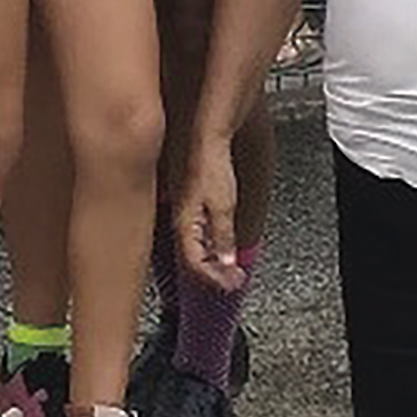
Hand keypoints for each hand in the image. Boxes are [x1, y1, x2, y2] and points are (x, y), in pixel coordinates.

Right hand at [177, 142, 242, 290]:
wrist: (207, 133)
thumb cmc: (210, 162)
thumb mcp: (222, 204)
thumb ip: (223, 236)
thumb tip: (226, 262)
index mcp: (184, 223)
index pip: (195, 264)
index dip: (215, 279)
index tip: (234, 283)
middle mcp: (181, 218)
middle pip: (194, 258)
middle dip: (215, 273)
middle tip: (235, 279)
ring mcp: (185, 208)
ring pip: (195, 245)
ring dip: (214, 259)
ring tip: (230, 266)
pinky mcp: (191, 198)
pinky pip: (199, 231)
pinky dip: (212, 243)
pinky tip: (220, 241)